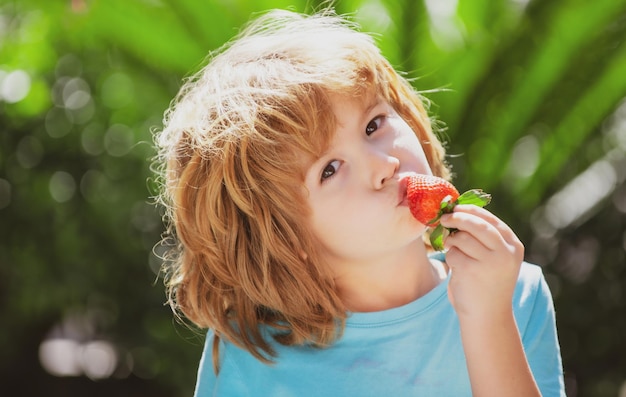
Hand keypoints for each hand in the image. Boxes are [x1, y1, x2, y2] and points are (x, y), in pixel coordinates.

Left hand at [439, 204, 523, 319]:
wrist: (487, 316)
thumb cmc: (486, 284)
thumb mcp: (495, 258)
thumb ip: (484, 237)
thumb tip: (459, 210)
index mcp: (514, 246)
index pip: (491, 219)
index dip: (471, 211)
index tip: (455, 208)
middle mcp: (505, 252)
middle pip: (476, 224)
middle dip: (457, 218)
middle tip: (444, 218)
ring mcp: (490, 262)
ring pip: (462, 238)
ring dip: (452, 242)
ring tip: (454, 252)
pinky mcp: (472, 270)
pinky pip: (453, 254)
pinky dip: (450, 258)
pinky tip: (458, 269)